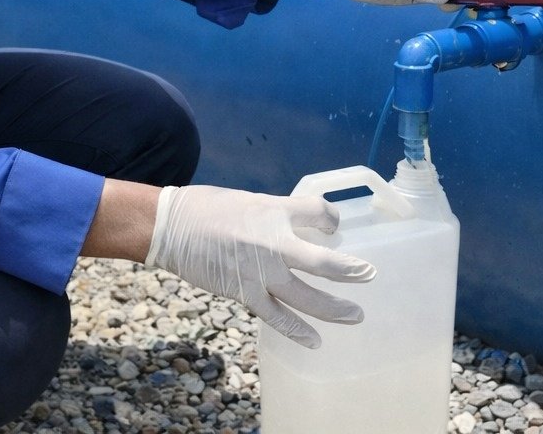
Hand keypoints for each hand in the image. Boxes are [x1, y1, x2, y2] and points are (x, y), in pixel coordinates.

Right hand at [144, 185, 375, 347]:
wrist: (173, 227)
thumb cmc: (210, 208)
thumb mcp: (251, 200)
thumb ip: (278, 215)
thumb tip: (301, 228)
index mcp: (275, 211)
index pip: (318, 211)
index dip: (331, 219)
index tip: (334, 227)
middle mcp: (273, 243)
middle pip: (322, 262)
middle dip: (350, 271)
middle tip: (370, 276)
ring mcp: (260, 273)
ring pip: (306, 296)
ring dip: (333, 308)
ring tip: (356, 315)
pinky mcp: (245, 294)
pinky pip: (277, 317)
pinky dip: (297, 330)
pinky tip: (315, 341)